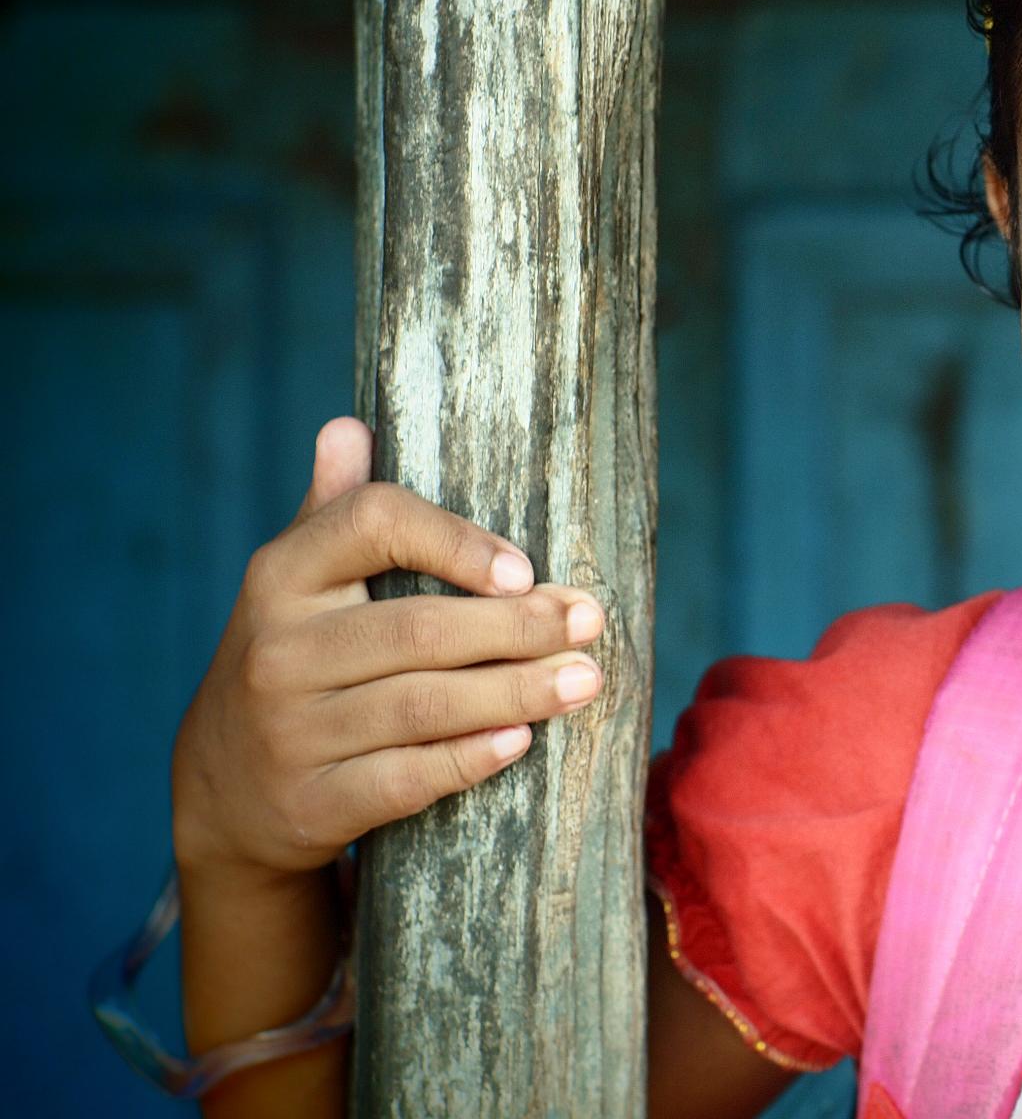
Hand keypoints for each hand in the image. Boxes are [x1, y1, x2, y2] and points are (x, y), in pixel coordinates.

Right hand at [171, 415, 605, 882]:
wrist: (225, 786)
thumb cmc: (297, 654)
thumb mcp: (299, 578)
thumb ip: (334, 507)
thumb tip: (350, 425)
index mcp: (281, 575)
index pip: (373, 525)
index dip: (456, 541)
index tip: (526, 568)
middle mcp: (278, 650)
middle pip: (419, 628)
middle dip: (519, 626)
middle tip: (591, 622)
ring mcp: (290, 731)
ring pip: (424, 705)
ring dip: (517, 692)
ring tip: (585, 680)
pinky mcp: (311, 801)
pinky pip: (406, 778)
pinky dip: (469, 757)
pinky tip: (521, 740)